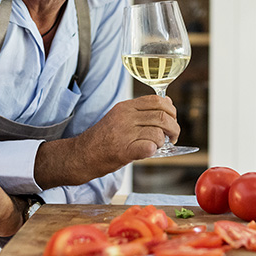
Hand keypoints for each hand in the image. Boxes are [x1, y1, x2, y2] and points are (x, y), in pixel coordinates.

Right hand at [34, 94, 178, 188]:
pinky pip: (149, 147)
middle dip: (174, 128)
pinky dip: (153, 150)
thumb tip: (168, 102)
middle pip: (162, 116)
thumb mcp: (120, 116)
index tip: (172, 119)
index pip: (157, 100)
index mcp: (126, 107)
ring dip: (163, 142)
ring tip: (157, 146)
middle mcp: (125, 117)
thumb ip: (142, 110)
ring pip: (158, 133)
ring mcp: (124, 133)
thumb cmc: (103, 138)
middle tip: (173, 136)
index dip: (171, 110)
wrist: (82, 155)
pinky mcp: (124, 150)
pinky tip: (147, 151)